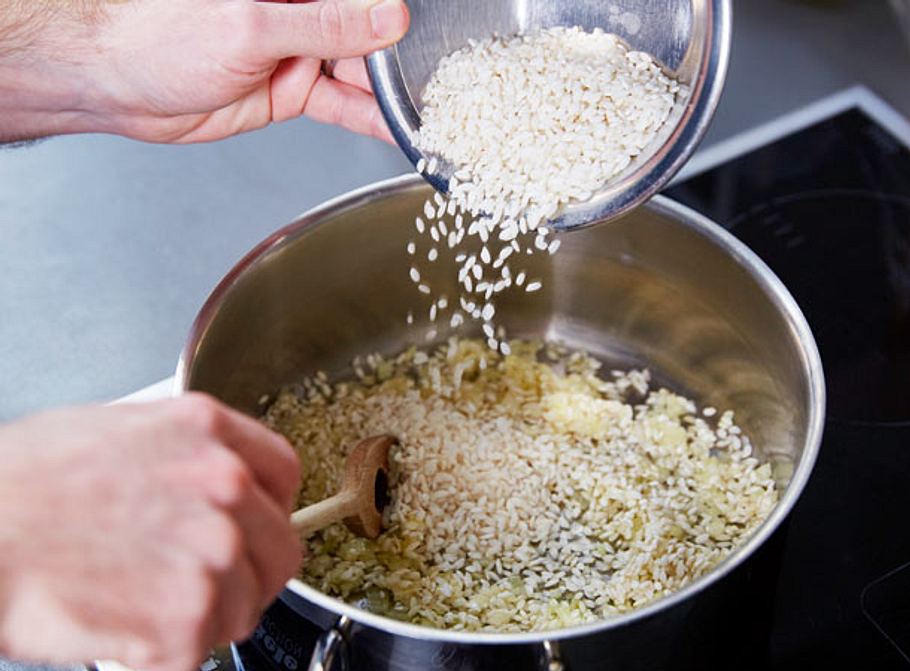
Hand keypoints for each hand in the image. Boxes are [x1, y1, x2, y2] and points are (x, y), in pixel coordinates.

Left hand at [0, 0, 409, 143]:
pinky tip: (399, 128)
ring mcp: (299, 51)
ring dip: (393, 92)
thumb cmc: (160, 37)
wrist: (120, 87)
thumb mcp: (253, 25)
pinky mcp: (293, 90)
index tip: (441, 26)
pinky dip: (370, 119)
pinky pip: (343, 105)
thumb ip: (325, 25)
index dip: (396, 11)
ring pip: (361, 71)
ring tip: (433, 107)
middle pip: (367, 31)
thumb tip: (386, 18)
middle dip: (405, 55)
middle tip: (448, 75)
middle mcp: (301, 12)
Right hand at [0, 394, 301, 670]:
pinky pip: (200, 650)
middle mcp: (224, 484)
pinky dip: (165, 653)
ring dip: (205, 618)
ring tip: (148, 605)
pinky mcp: (186, 614)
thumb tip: (213, 480)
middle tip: (202, 585)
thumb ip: (186, 453)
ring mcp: (212, 550)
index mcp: (207, 432)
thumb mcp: (119, 429)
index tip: (253, 528)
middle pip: (280, 548)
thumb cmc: (23, 484)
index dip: (270, 508)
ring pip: (245, 606)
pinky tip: (126, 628)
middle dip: (247, 573)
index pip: (285, 473)